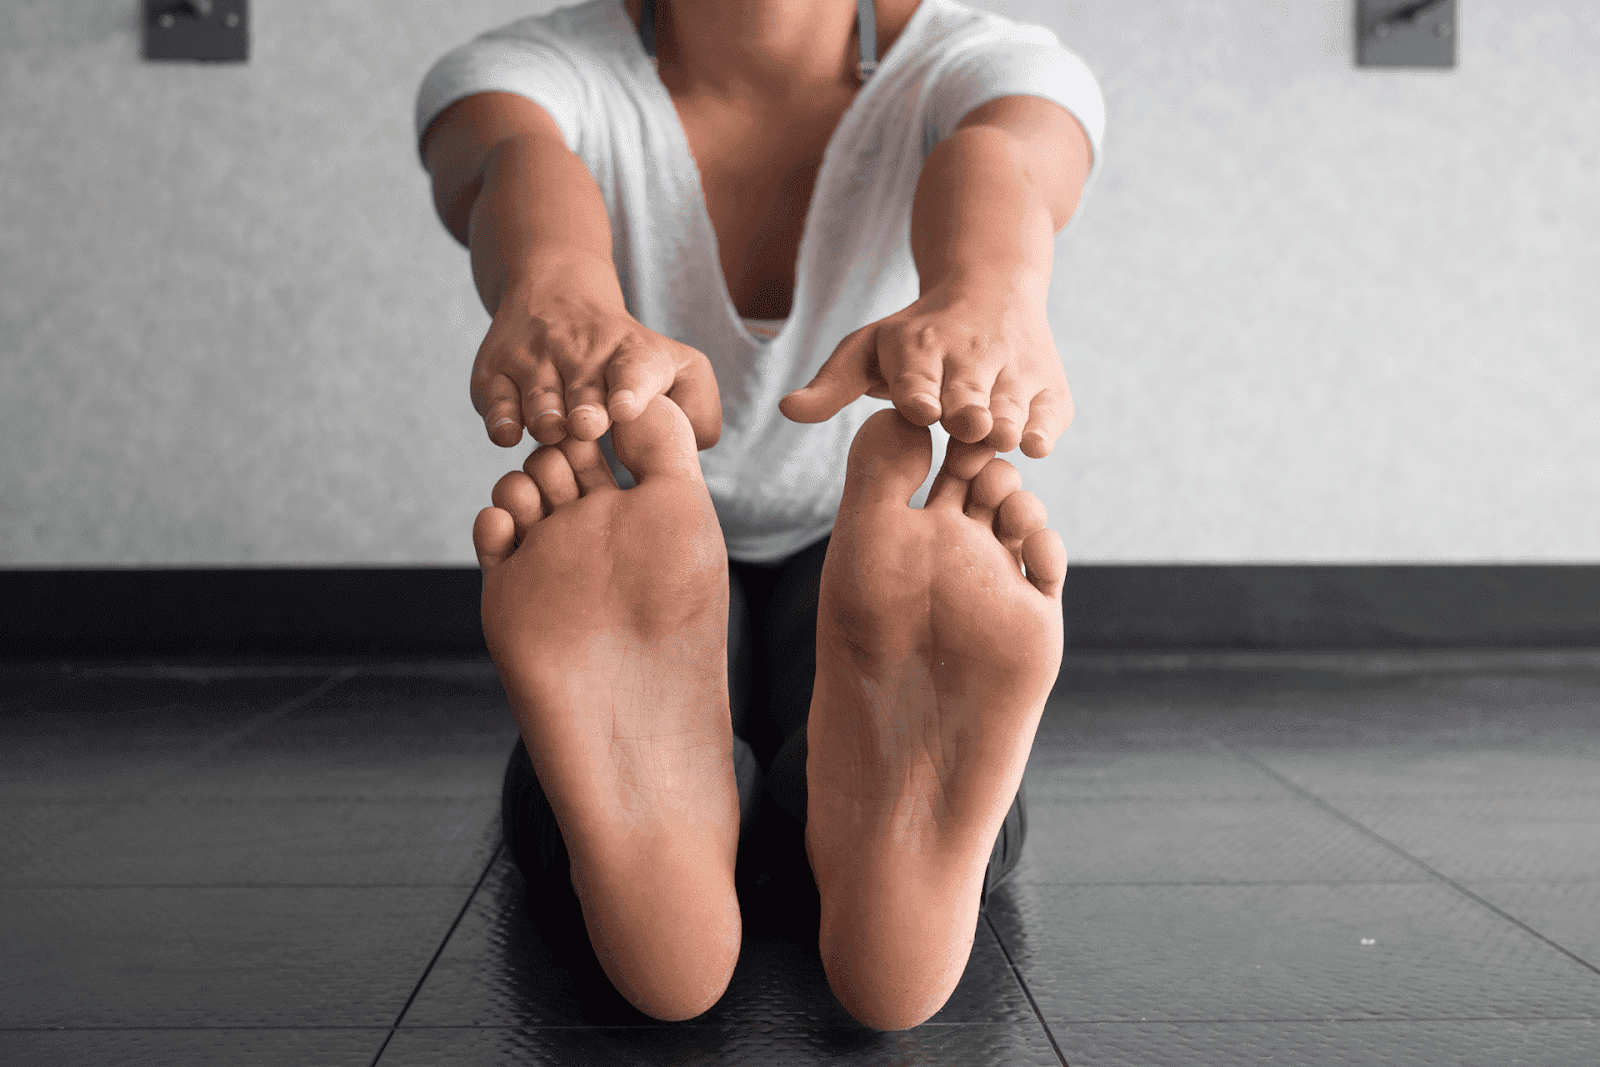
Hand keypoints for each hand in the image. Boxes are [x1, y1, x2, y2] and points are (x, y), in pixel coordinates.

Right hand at [471, 285, 721, 449]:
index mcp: (632, 355)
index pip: (635, 371)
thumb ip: (699, 410)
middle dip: (586, 410)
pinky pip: (495, 402)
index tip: (626, 407)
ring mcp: (535, 362)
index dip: (631, 389)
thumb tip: (691, 449)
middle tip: (588, 425)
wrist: (556, 296)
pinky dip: (500, 419)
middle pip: (584, 391)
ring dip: (546, 416)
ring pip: (540, 398)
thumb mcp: (678, 368)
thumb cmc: (630, 358)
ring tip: (554, 430)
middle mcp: (582, 354)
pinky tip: (508, 434)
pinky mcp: (496, 374)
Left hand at [777, 284, 1072, 456]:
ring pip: (1011, 407)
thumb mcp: (867, 350)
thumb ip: (830, 385)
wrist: (992, 285)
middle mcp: (970, 356)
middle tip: (967, 427)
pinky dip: (1044, 427)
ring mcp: (1014, 370)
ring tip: (998, 439)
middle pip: (969, 396)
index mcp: (919, 349)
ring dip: (1005, 425)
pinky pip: (1050, 414)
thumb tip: (786, 410)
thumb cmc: (916, 335)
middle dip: (967, 411)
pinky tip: (1035, 443)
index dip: (920, 393)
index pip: (918, 378)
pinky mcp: (1049, 387)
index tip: (923, 410)